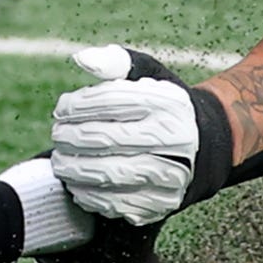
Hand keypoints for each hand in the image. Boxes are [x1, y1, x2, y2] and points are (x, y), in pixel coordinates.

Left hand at [50, 45, 232, 224]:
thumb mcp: (149, 76)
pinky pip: (119, 203)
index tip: (61, 109)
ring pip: (111, 174)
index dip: (77, 106)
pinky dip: (91, 196)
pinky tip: (78, 185)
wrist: (206, 148)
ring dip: (75, 170)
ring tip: (61, 162)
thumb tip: (82, 58)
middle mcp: (174, 139)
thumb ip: (116, 62)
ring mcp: (172, 174)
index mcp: (167, 104)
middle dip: (71, 139)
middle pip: (107, 140)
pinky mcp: (164, 202)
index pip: (110, 102)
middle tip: (57, 137)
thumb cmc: (165, 108)